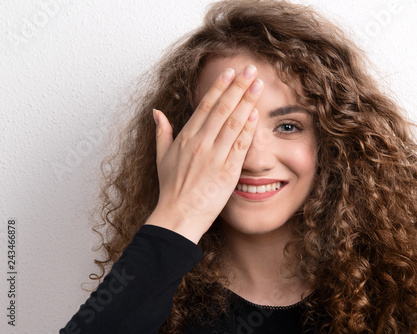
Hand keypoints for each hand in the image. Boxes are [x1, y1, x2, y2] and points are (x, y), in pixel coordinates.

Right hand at [145, 65, 262, 243]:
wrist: (178, 216)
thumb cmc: (171, 189)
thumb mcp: (162, 158)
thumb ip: (162, 132)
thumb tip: (156, 112)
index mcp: (186, 138)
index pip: (205, 105)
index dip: (219, 87)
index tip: (230, 72)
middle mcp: (200, 143)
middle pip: (222, 108)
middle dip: (237, 87)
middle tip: (250, 69)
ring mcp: (214, 157)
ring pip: (232, 123)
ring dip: (246, 102)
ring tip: (257, 85)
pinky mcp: (226, 172)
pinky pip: (239, 147)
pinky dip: (247, 130)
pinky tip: (256, 115)